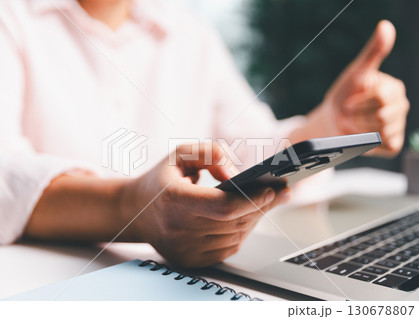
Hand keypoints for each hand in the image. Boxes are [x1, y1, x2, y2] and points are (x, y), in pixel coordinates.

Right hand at [122, 143, 289, 267]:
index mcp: (173, 200)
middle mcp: (178, 229)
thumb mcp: (181, 154)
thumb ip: (210, 152)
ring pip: (235, 237)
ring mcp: (184, 249)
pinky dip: (242, 232)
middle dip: (263, 206)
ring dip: (254, 219)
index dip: (252, 199)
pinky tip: (247, 218)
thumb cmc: (161, 179)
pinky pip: (228, 248)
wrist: (136, 211)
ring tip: (267, 202)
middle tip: (283, 192)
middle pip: (235, 222)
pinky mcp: (190, 260)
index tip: (273, 189)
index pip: (223, 206)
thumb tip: (235, 172)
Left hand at [314, 20, 408, 155]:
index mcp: (394, 89)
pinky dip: (368, 143)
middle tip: (350, 114)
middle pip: (381, 115)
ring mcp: (398, 127)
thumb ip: (373, 52)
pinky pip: (383, 145)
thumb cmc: (344, 95)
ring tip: (353, 125)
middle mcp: (400, 108)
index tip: (349, 102)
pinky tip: (362, 136)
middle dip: (358, 116)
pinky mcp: (392, 145)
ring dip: (359, 129)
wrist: (332, 121)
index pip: (382, 97)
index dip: (360, 102)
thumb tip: (386, 26)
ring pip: (380, 131)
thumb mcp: (356, 73)